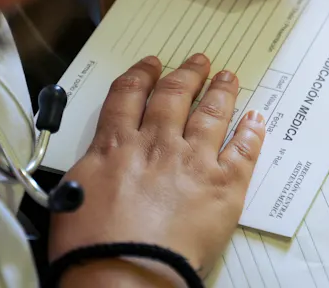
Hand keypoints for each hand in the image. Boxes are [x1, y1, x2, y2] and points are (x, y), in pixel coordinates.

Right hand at [50, 54, 264, 284]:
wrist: (124, 274)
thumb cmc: (93, 246)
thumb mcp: (74, 193)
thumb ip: (93, 164)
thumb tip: (100, 157)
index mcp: (116, 145)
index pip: (129, 95)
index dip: (142, 74)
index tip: (151, 64)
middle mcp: (157, 144)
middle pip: (174, 95)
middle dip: (187, 73)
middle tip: (198, 61)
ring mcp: (193, 161)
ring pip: (211, 113)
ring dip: (221, 91)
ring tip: (228, 78)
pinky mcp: (223, 185)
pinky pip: (244, 149)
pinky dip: (251, 131)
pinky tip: (254, 120)